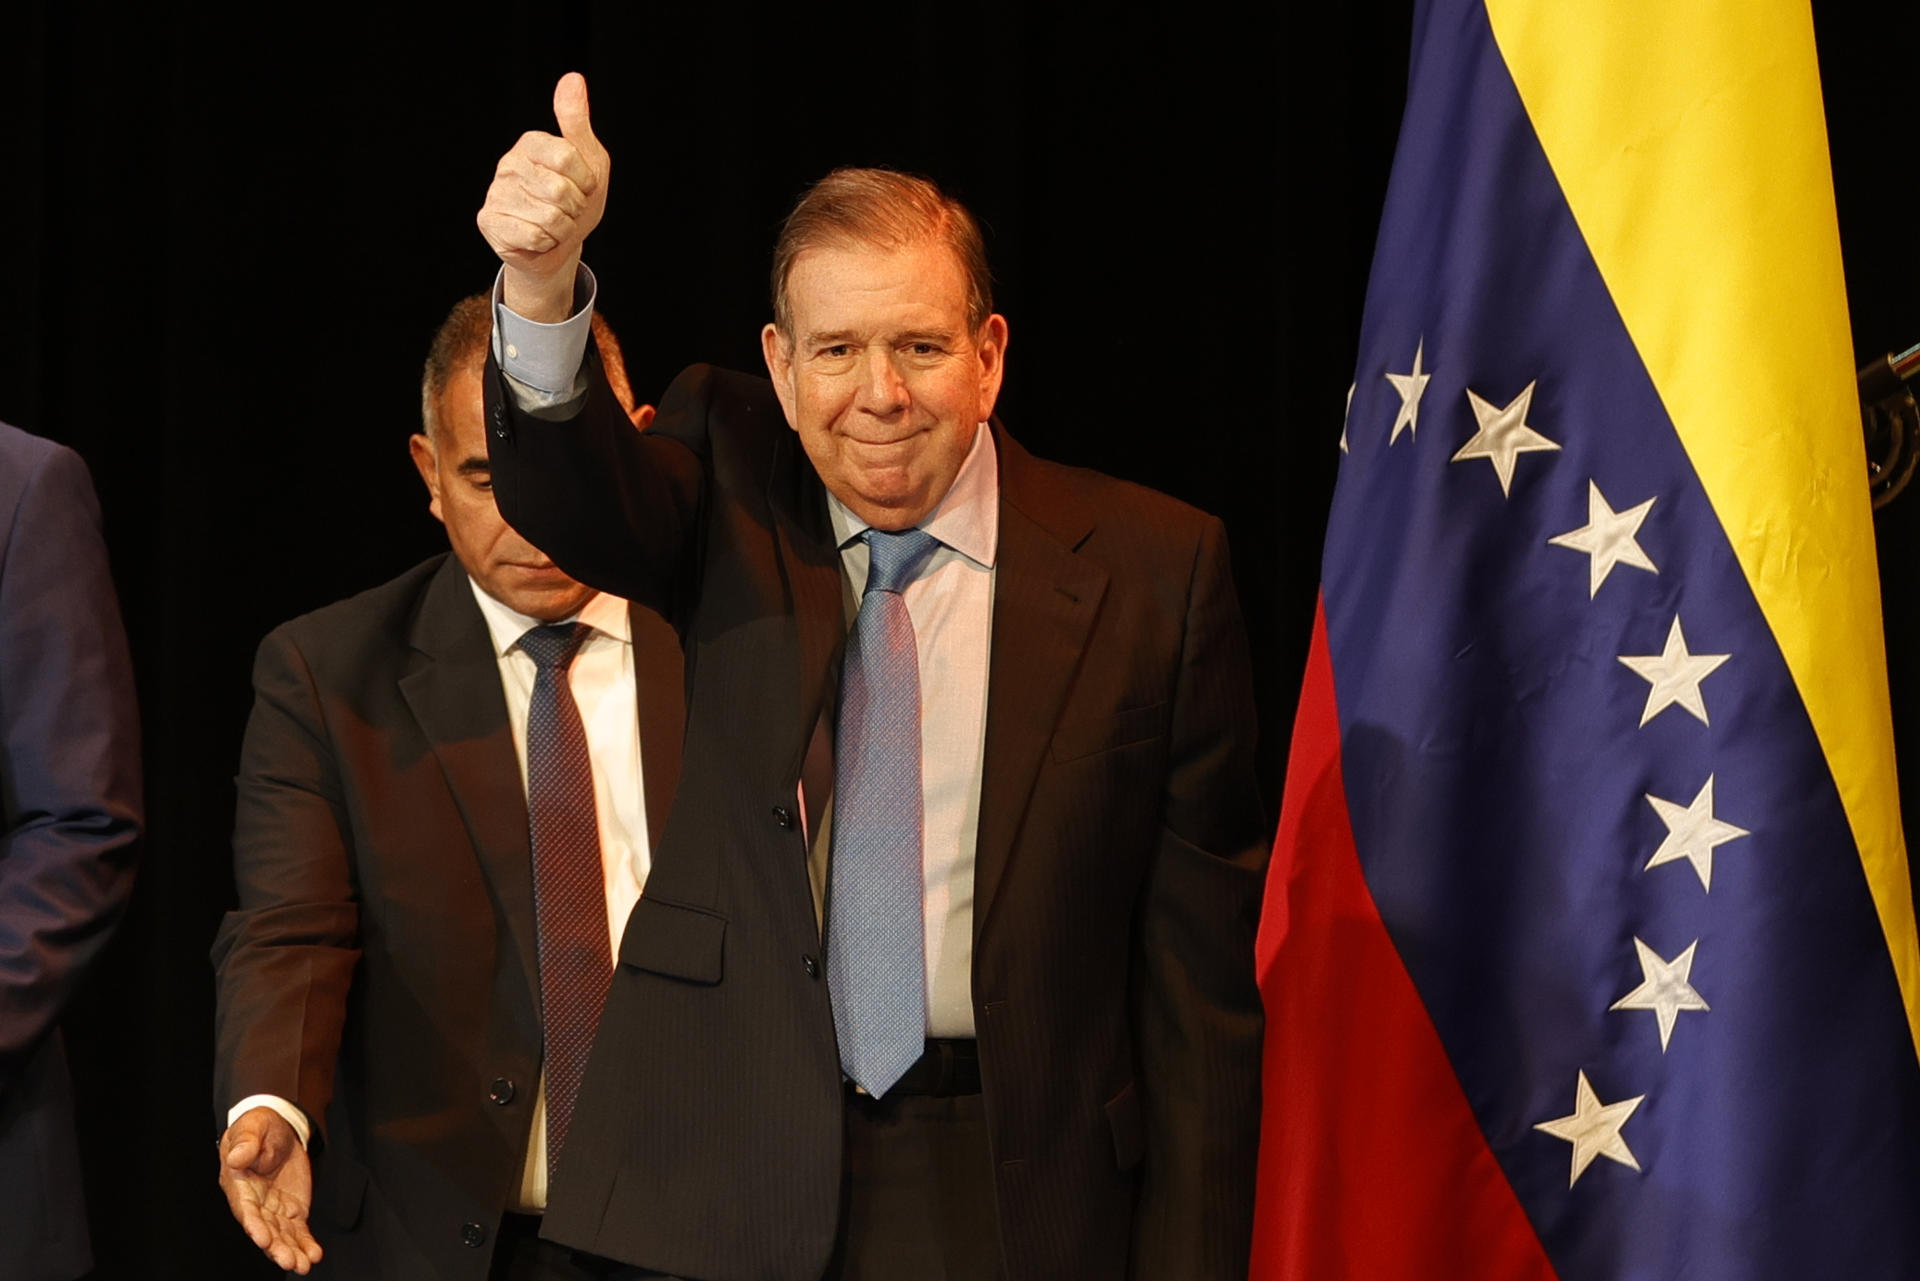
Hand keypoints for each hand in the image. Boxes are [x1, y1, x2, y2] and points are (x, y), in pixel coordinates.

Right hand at [218, 1106, 323, 1274]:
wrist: (279, 1127)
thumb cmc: (258, 1128)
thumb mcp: (251, 1126)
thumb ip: (245, 1141)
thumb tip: (237, 1157)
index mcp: (239, 1185)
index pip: (246, 1210)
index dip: (254, 1226)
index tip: (263, 1239)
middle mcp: (255, 1203)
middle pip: (265, 1230)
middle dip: (276, 1248)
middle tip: (289, 1261)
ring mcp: (274, 1209)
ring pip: (282, 1236)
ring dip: (292, 1251)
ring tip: (304, 1265)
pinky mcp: (292, 1210)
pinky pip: (298, 1230)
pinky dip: (306, 1243)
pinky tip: (314, 1254)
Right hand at [477, 71, 610, 321]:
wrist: (559, 245)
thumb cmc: (576, 200)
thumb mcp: (589, 160)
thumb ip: (577, 121)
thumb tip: (572, 78)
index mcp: (531, 143)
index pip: (567, 157)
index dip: (585, 181)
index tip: (583, 186)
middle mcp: (508, 163)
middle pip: (559, 190)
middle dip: (574, 208)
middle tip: (567, 209)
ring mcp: (495, 192)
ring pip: (548, 217)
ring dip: (562, 229)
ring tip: (554, 224)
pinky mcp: (489, 221)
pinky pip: (533, 236)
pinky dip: (546, 243)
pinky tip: (539, 238)